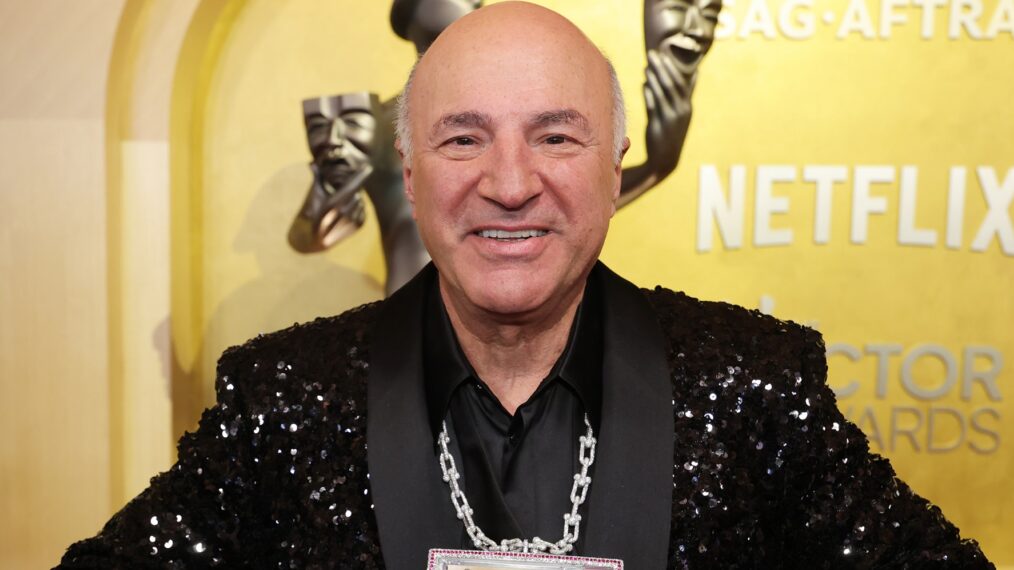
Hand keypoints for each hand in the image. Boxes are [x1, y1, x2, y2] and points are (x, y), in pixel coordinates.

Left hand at [642, 49, 692, 176]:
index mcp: (687, 107)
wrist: (665, 160)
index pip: (683, 82)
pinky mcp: (659, 125)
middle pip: (673, 84)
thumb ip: (684, 95)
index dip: (675, 67)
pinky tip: (644, 83)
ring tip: (647, 65)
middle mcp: (682, 111)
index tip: (667, 53)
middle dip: (663, 67)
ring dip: (654, 77)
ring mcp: (671, 118)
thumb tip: (693, 74)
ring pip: (663, 93)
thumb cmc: (671, 134)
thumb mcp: (681, 114)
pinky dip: (649, 93)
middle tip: (653, 53)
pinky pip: (654, 106)